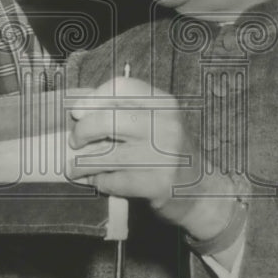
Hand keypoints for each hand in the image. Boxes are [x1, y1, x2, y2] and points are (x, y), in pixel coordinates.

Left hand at [67, 77, 237, 240]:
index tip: (78, 111)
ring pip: (104, 155)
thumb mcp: (157, 121)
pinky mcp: (156, 183)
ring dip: (82, 164)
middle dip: (82, 131)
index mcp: (164, 103)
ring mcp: (162, 155)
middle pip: (106, 119)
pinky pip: (112, 181)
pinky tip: (99, 181)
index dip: (93, 97)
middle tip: (75, 142)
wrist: (202, 190)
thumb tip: (79, 109)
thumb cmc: (169, 152)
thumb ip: (125, 111)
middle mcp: (165, 124)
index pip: (121, 87)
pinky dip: (100, 183)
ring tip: (76, 168)